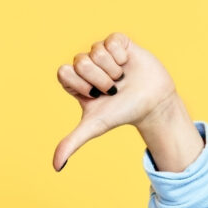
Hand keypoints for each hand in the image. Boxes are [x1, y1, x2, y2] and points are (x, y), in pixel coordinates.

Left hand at [53, 32, 177, 170]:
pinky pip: (112, 40)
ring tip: (121, 79)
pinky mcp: (118, 42)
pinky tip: (127, 64)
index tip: (94, 96)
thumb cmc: (121, 114)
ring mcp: (101, 52)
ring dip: (112, 69)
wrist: (152, 104)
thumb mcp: (94, 127)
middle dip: (99, 79)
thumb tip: (55, 167)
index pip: (63, 72)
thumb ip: (71, 143)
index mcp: (74, 81)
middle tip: (111, 89)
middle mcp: (85, 65)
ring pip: (96, 51)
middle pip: (80, 62)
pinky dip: (121, 55)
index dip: (80, 85)